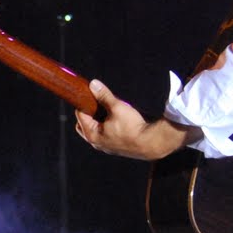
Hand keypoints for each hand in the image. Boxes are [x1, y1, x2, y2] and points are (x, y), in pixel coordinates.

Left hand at [74, 79, 193, 160]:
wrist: (152, 143)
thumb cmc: (133, 127)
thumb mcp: (117, 107)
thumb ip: (104, 95)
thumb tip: (93, 84)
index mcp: (92, 134)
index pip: (80, 115)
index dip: (84, 102)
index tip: (90, 94)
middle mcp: (96, 143)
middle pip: (84, 124)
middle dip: (89, 113)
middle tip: (98, 103)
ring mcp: (106, 147)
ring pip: (95, 130)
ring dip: (98, 120)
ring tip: (110, 110)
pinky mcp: (115, 148)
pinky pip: (105, 135)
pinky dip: (107, 127)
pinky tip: (118, 120)